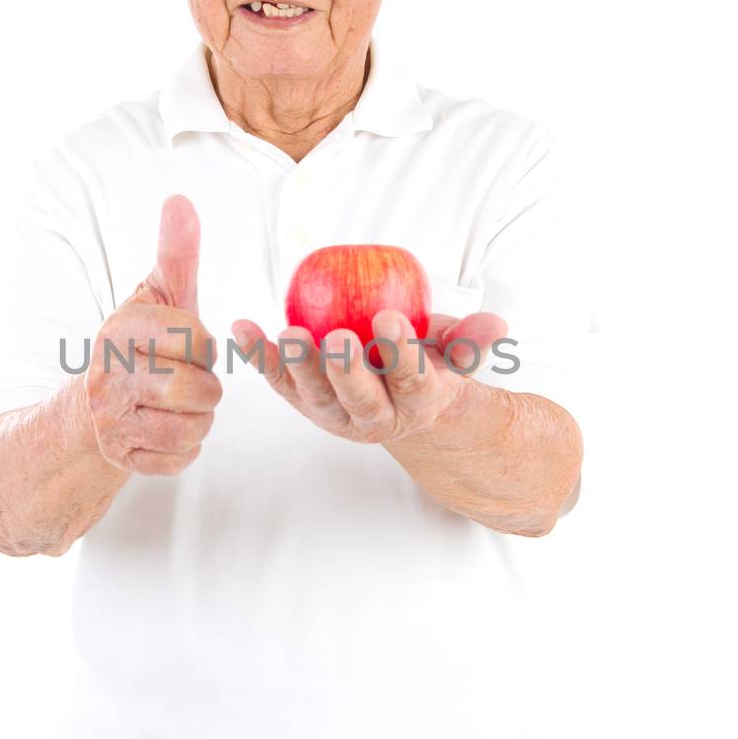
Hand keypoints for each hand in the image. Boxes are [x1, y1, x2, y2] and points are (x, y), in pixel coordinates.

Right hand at [84, 195, 221, 474]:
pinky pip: (180, 460)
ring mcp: (109, 422)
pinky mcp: (120, 459)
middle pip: (198, 390)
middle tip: (185, 379)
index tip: (185, 346)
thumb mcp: (158, 297)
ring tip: (177, 405)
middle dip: (205, 388)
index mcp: (119, 329)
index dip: (204, 346)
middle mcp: (105, 376)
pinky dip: (184, 449)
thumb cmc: (139, 344)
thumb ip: (175, 253)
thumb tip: (180, 200)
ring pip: (193, 429)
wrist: (90, 407)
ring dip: (198, 419)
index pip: (197, 339)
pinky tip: (165, 430)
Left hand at [229, 309, 508, 444]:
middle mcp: (374, 418)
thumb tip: (496, 325)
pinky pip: (279, 380)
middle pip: (357, 397)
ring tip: (285, 332)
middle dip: (346, 370)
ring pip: (313, 395)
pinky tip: (241, 327)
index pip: (411, 379)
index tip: (389, 320)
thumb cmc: (429, 365)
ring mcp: (334, 414)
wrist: (399, 400)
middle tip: (336, 336)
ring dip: (297, 365)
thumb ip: (469, 339)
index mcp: (417, 404)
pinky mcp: (303, 403)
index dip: (400, 352)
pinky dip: (259, 356)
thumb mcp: (453, 352)